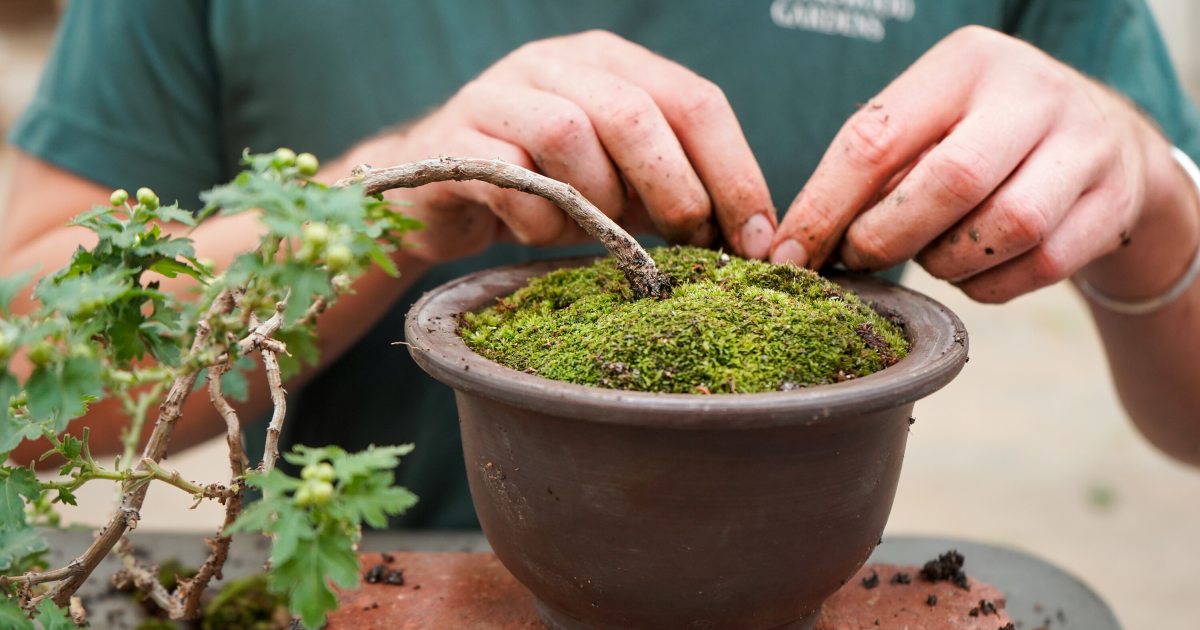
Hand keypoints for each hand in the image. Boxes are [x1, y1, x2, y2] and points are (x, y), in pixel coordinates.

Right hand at [347, 30, 775, 262]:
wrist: (433, 191)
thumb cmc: (543, 187)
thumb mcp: (619, 183)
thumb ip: (672, 191)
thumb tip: (747, 239)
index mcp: (610, 62)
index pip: (694, 99)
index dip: (735, 171)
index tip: (757, 237)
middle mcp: (556, 63)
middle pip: (635, 113)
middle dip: (675, 188)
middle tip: (687, 240)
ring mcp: (499, 94)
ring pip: (569, 135)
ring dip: (597, 201)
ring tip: (593, 231)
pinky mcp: (455, 139)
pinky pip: (511, 179)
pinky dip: (539, 219)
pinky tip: (541, 232)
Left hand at [770, 26, 1193, 303]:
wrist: (1101, 141)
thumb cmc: (980, 138)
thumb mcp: (929, 124)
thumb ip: (872, 169)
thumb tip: (798, 244)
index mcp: (966, 63)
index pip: (876, 138)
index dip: (825, 206)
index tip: (791, 254)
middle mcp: (1032, 94)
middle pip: (947, 183)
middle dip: (886, 238)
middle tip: (859, 259)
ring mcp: (1083, 146)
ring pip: (1002, 230)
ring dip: (945, 263)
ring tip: (928, 256)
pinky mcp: (1112, 202)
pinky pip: (1039, 266)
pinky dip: (988, 285)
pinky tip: (972, 270)